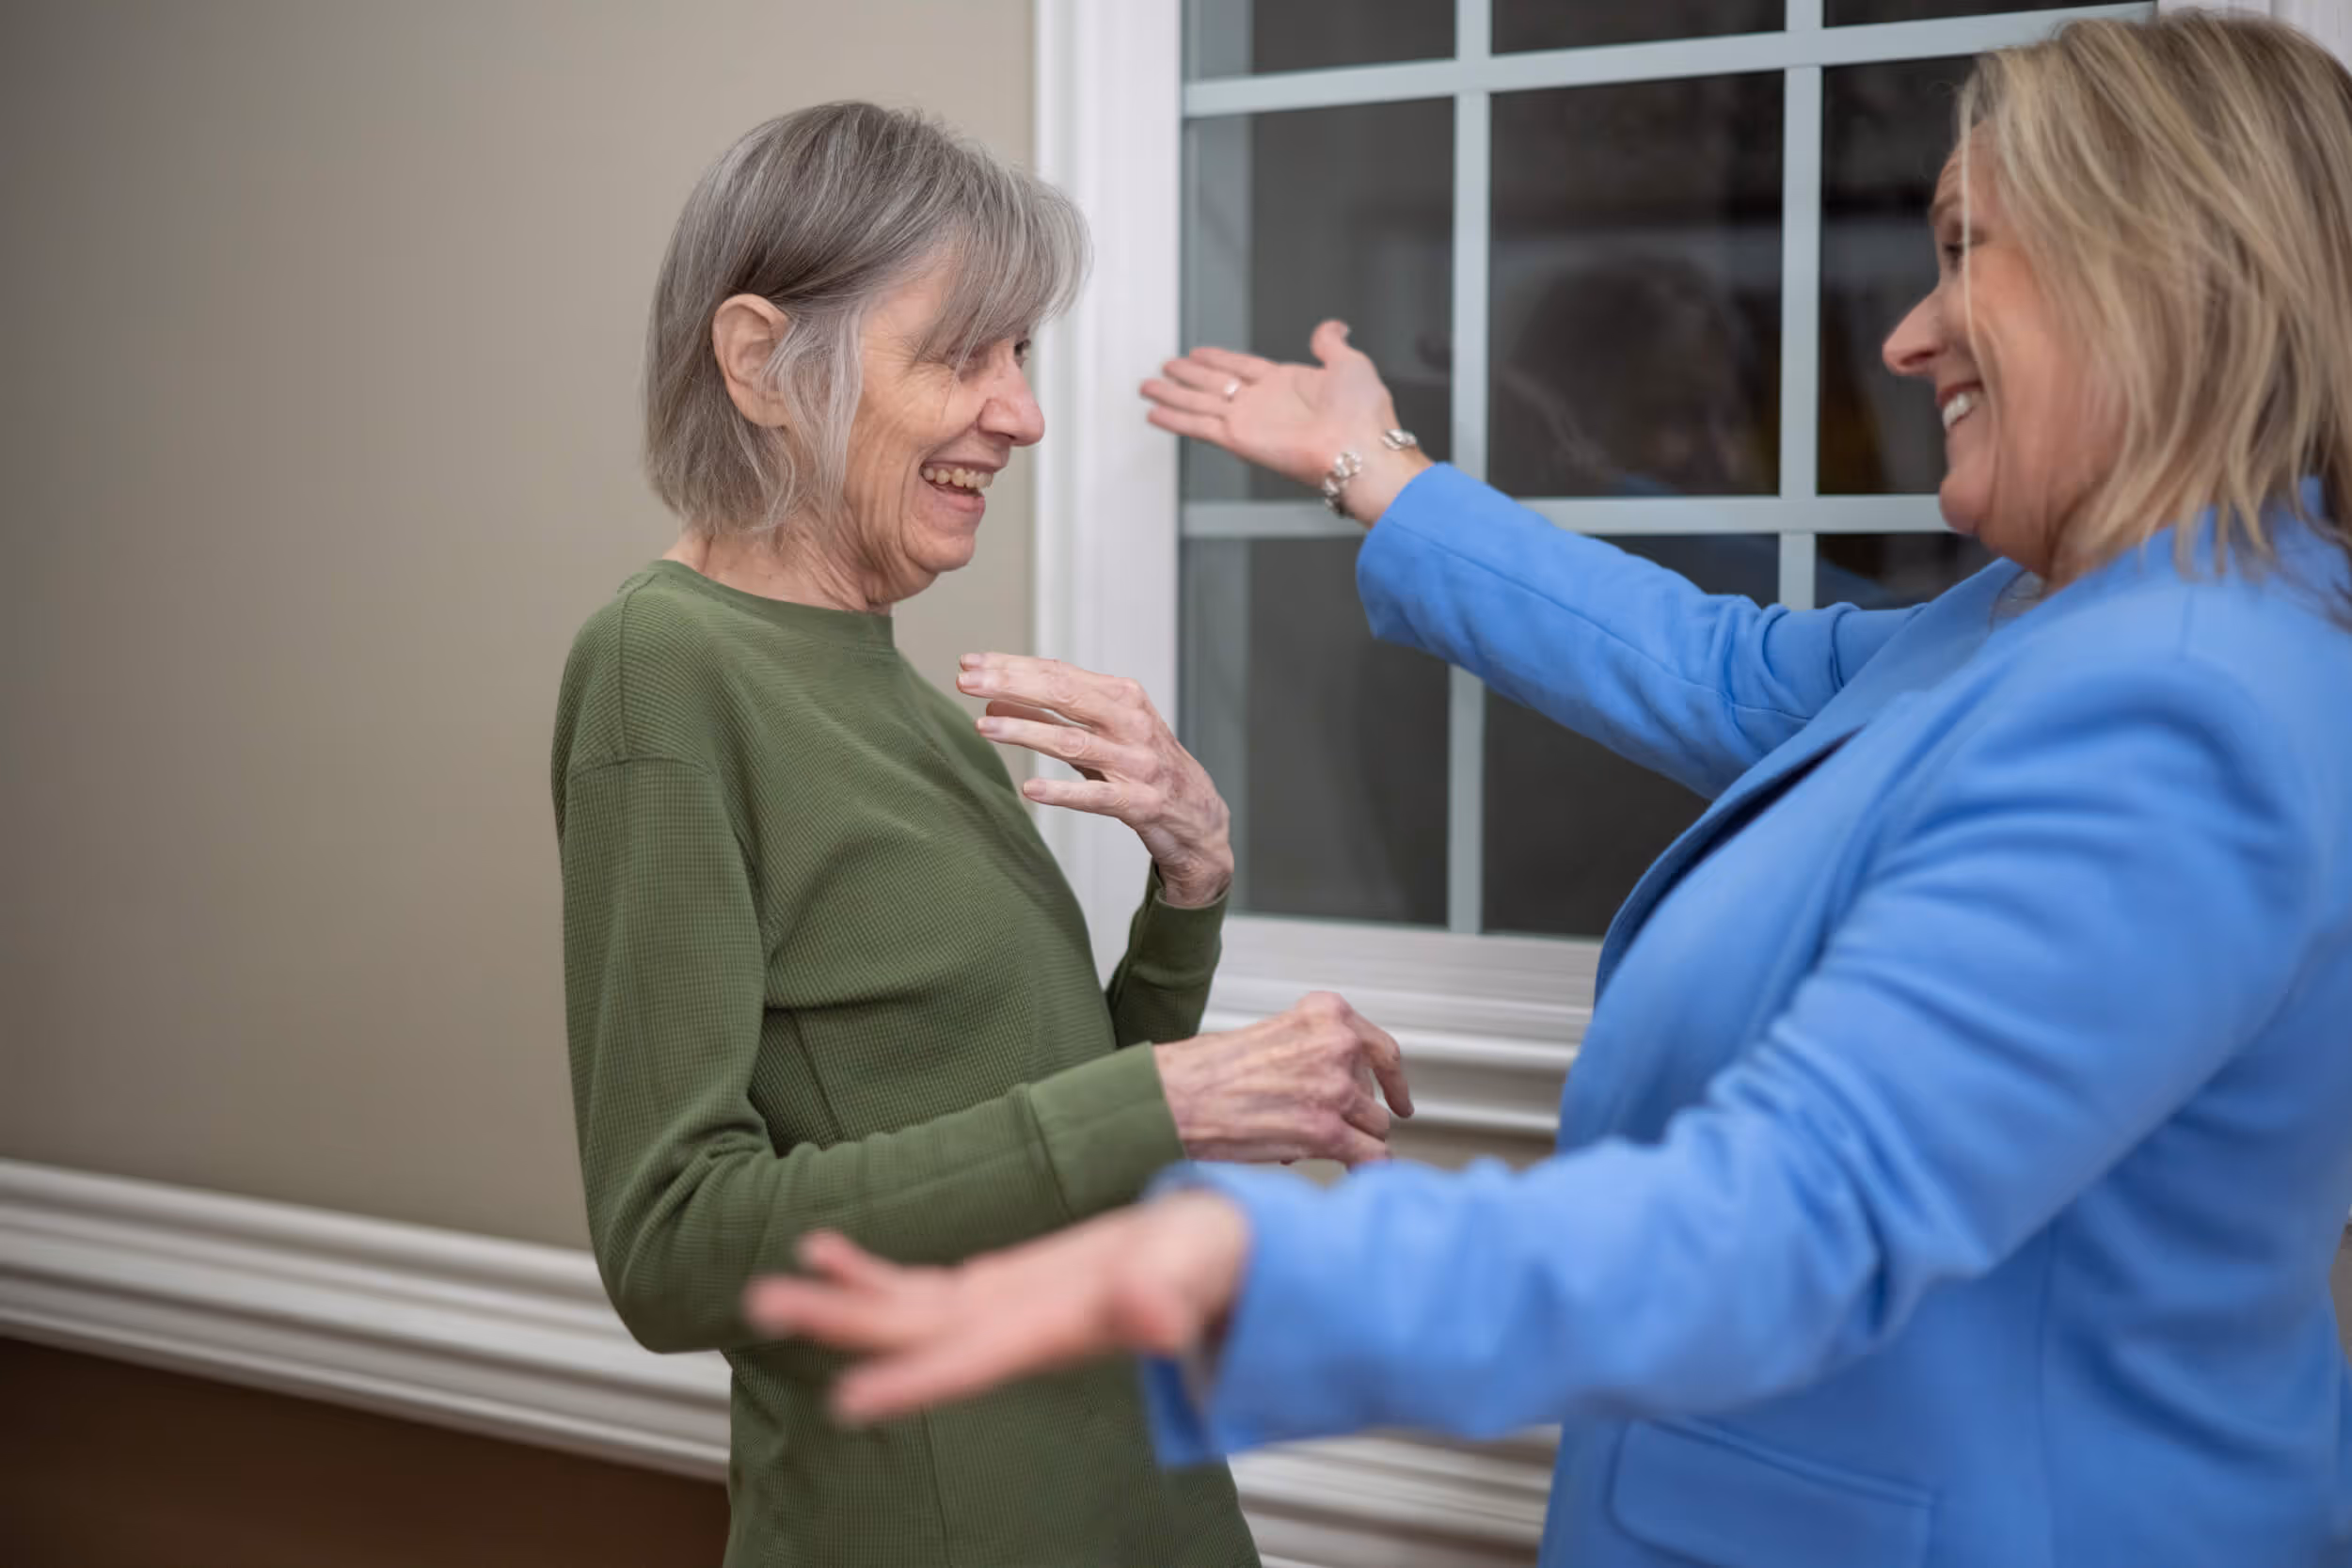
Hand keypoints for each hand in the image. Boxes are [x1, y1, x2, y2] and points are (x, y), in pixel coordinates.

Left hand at [743, 1191, 1250, 1424]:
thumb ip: (1170, 1301)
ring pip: (900, 1314)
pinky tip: (823, 1247)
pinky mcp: (991, 1289)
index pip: (972, 1364)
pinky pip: (915, 1287)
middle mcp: (1009, 1332)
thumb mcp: (1193, 1273)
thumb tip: (1155, 1323)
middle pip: (911, 1336)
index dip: (911, 1382)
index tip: (848, 1403)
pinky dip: (868, 1270)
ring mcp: (994, 1312)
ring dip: (836, 1301)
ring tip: (769, 1287)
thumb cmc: (1207, 1263)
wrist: (1207, 1258)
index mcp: (1053, 1334)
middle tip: (764, 1303)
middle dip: (839, 1324)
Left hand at [958, 652, 1232, 906]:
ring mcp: (1137, 763)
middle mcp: (1131, 723)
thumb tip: (994, 697)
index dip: (1012, 666)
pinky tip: (1031, 789)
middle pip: (1064, 695)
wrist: (1199, 818)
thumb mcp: (1100, 733)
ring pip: (1074, 742)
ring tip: (986, 726)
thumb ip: (1052, 715)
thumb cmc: (1143, 767)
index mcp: (1123, 696)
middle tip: (965, 681)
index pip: (1059, 672)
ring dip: (1027, 731)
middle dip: (1011, 684)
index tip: (970, 663)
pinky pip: (1096, 796)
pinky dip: (1063, 791)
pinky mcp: (1140, 802)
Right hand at [1140, 319, 1432, 524]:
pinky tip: (1155, 413)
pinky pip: (1199, 427)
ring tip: (1147, 387)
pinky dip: (1175, 419)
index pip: (1241, 367)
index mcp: (1287, 384)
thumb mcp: (1350, 363)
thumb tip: (1332, 326)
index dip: (1217, 359)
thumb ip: (1330, 343)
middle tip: (1164, 368)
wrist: (1361, 450)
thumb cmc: (1363, 414)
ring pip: (1199, 404)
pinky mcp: (1239, 439)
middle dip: (1187, 377)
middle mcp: (1264, 404)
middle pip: (1213, 384)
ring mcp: (1249, 422)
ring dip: (1172, 395)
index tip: (1197, 353)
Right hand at [1155, 990, 1412, 1167]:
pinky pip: (1372, 1157)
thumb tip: (1340, 1090)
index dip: (1394, 1081)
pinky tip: (1352, 1172)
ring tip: (1304, 1144)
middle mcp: (1337, 1045)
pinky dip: (1366, 1168)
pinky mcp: (1327, 1131)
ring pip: (1374, 1128)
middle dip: (1351, 1117)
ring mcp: (1336, 1089)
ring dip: (1348, 1141)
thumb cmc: (1205, 1071)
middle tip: (1315, 1127)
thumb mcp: (1271, 1036)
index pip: (1381, 1050)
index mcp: (1325, 1015)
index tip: (1400, 1099)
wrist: (1173, 1098)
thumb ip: (1312, 1052)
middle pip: (1373, 1096)